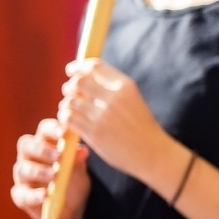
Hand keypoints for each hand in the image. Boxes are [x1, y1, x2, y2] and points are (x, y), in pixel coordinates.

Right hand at [11, 118, 89, 218]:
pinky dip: (34, 194)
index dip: (52, 129)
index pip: (44, 130)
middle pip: (26, 145)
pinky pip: (23, 194)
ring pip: (22, 169)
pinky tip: (45, 195)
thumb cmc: (74, 180)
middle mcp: (30, 157)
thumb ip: (78, 159)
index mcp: (46, 144)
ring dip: (39, 171)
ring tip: (54, 175)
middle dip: (41, 149)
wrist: (74, 207)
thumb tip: (83, 150)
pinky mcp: (21, 195)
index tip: (64, 132)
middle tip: (58, 155)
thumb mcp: (79, 168)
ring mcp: (23, 176)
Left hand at [58, 59, 179, 184]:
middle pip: (78, 81)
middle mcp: (114, 98)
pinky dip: (65, 117)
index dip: (78, 66)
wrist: (153, 152)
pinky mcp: (94, 133)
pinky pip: (68, 118)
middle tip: (71, 94)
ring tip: (71, 110)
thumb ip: (112, 88)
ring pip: (70, 101)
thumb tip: (85, 77)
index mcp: (126, 86)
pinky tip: (71, 122)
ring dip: (66, 104)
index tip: (71, 70)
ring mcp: (103, 116)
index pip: (94, 66)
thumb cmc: (141, 126)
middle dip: (69, 86)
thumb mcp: (133, 99)